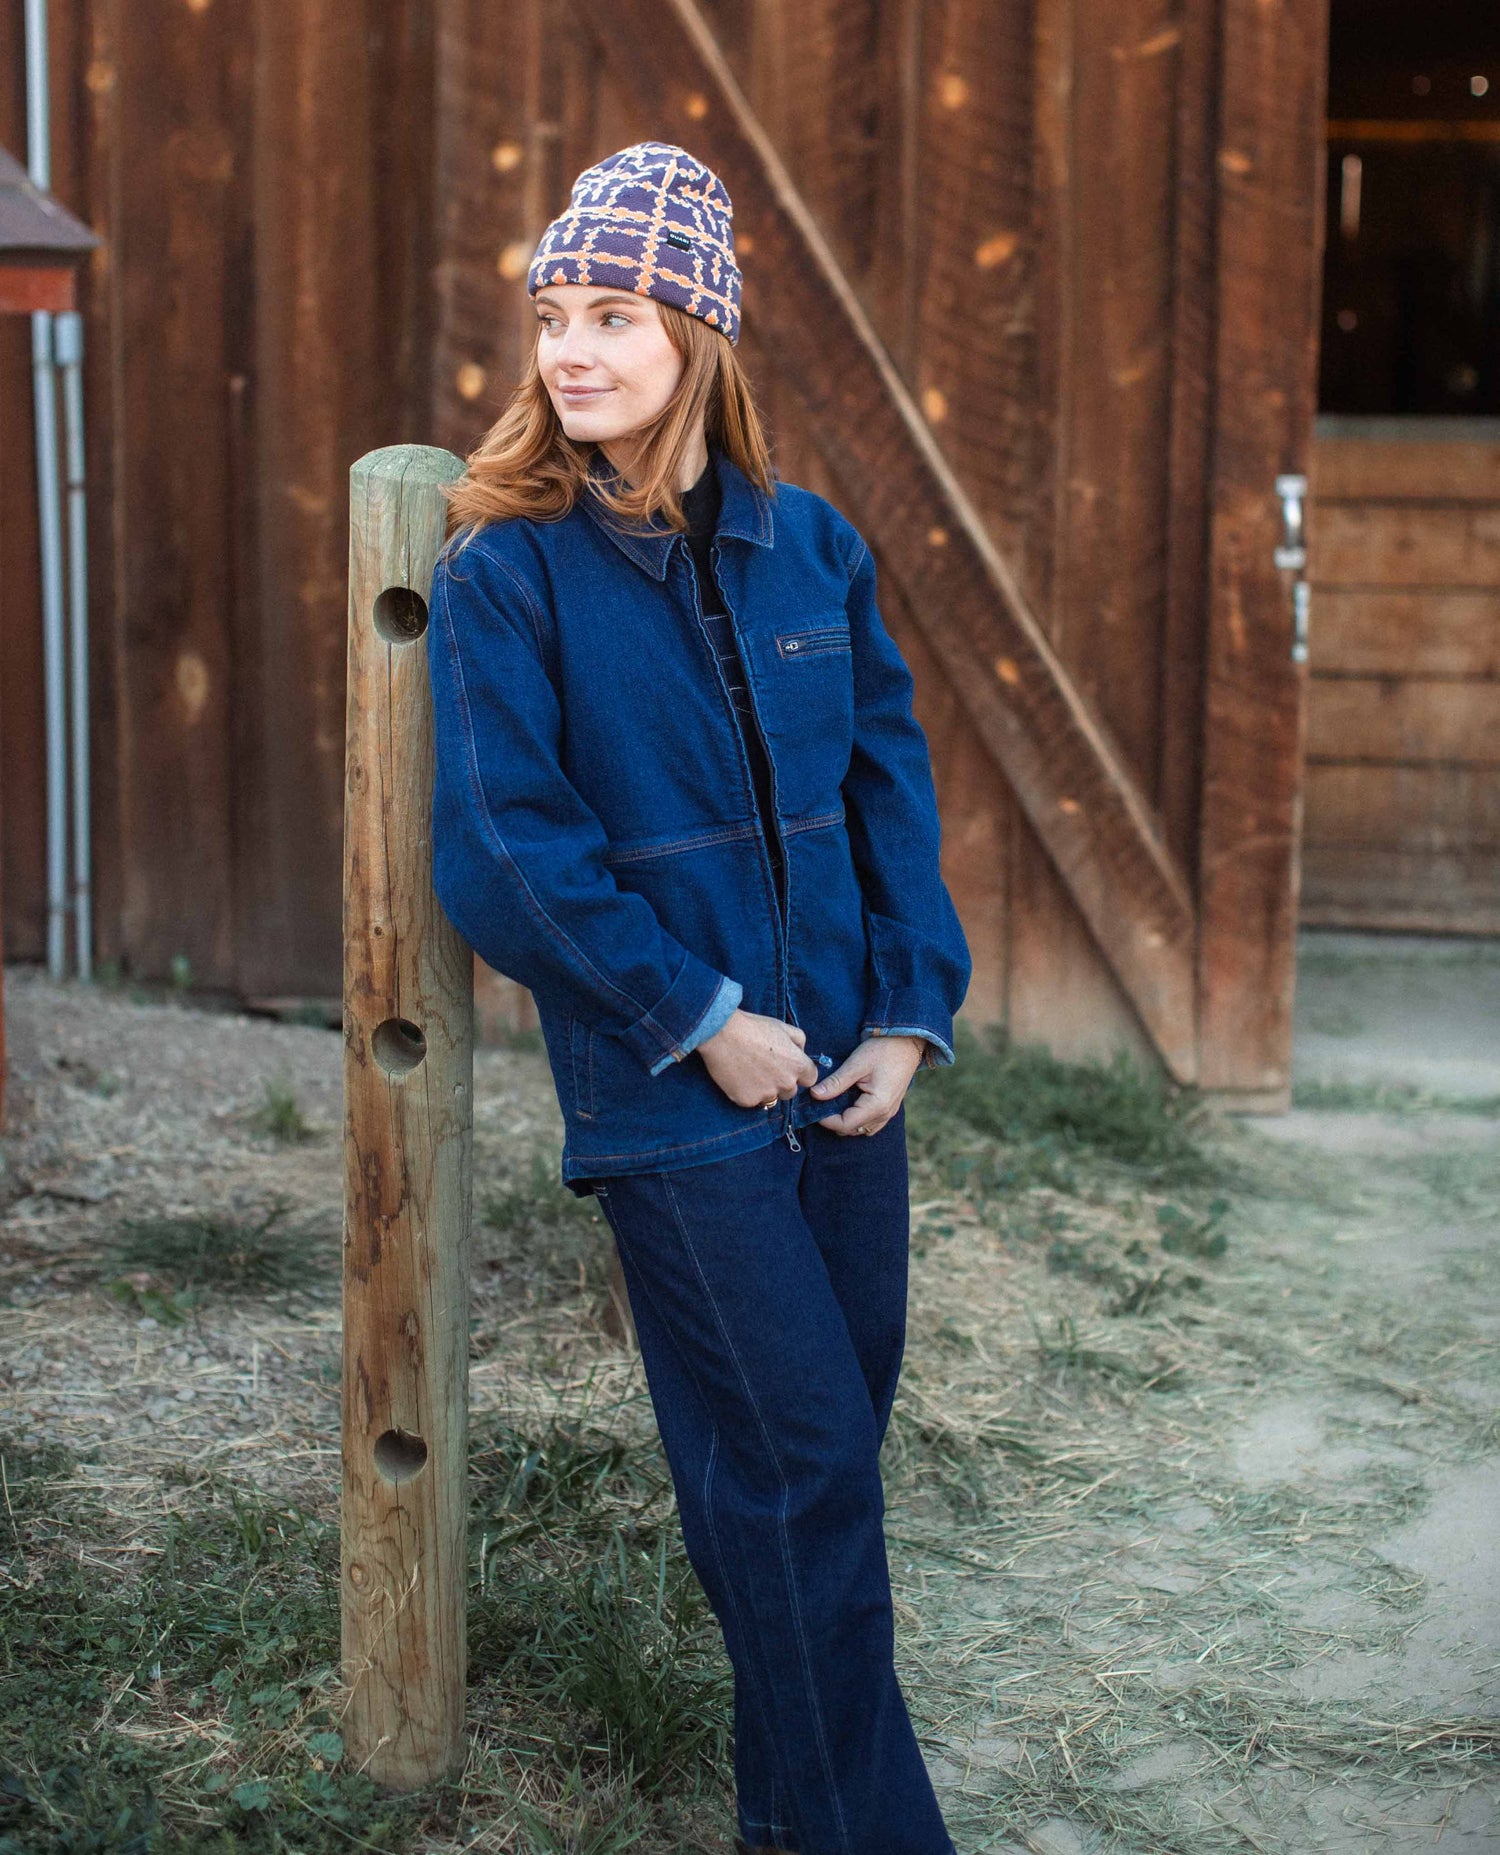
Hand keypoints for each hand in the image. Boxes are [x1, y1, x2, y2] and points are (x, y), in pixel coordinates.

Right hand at [698, 1008, 819, 1109]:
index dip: (799, 1073)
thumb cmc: (753, 1027)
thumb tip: (800, 1051)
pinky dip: (747, 1092)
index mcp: (798, 1065)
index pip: (810, 1079)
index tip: (787, 1067)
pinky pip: (752, 1101)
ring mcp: (767, 1094)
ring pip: (772, 1098)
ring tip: (750, 1071)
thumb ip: (799, 1041)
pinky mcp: (748, 1101)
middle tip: (765, 1068)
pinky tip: (738, 1077)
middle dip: (781, 1082)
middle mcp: (786, 1083)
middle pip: (791, 1091)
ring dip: (765, 1089)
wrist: (721, 1034)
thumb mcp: (782, 1026)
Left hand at [806, 1035, 924, 1135]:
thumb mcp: (856, 1064)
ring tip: (833, 1102)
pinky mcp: (889, 1107)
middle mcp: (885, 1114)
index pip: (845, 1124)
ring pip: (861, 1128)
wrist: (907, 1042)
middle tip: (821, 1103)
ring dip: (845, 1120)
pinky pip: (870, 1122)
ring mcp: (889, 1113)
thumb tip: (814, 1094)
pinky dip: (857, 1117)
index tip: (814, 1106)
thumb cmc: (883, 1050)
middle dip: (834, 1120)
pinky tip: (848, 1102)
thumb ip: (836, 1082)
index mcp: (877, 1105)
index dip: (826, 1119)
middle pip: (852, 1129)